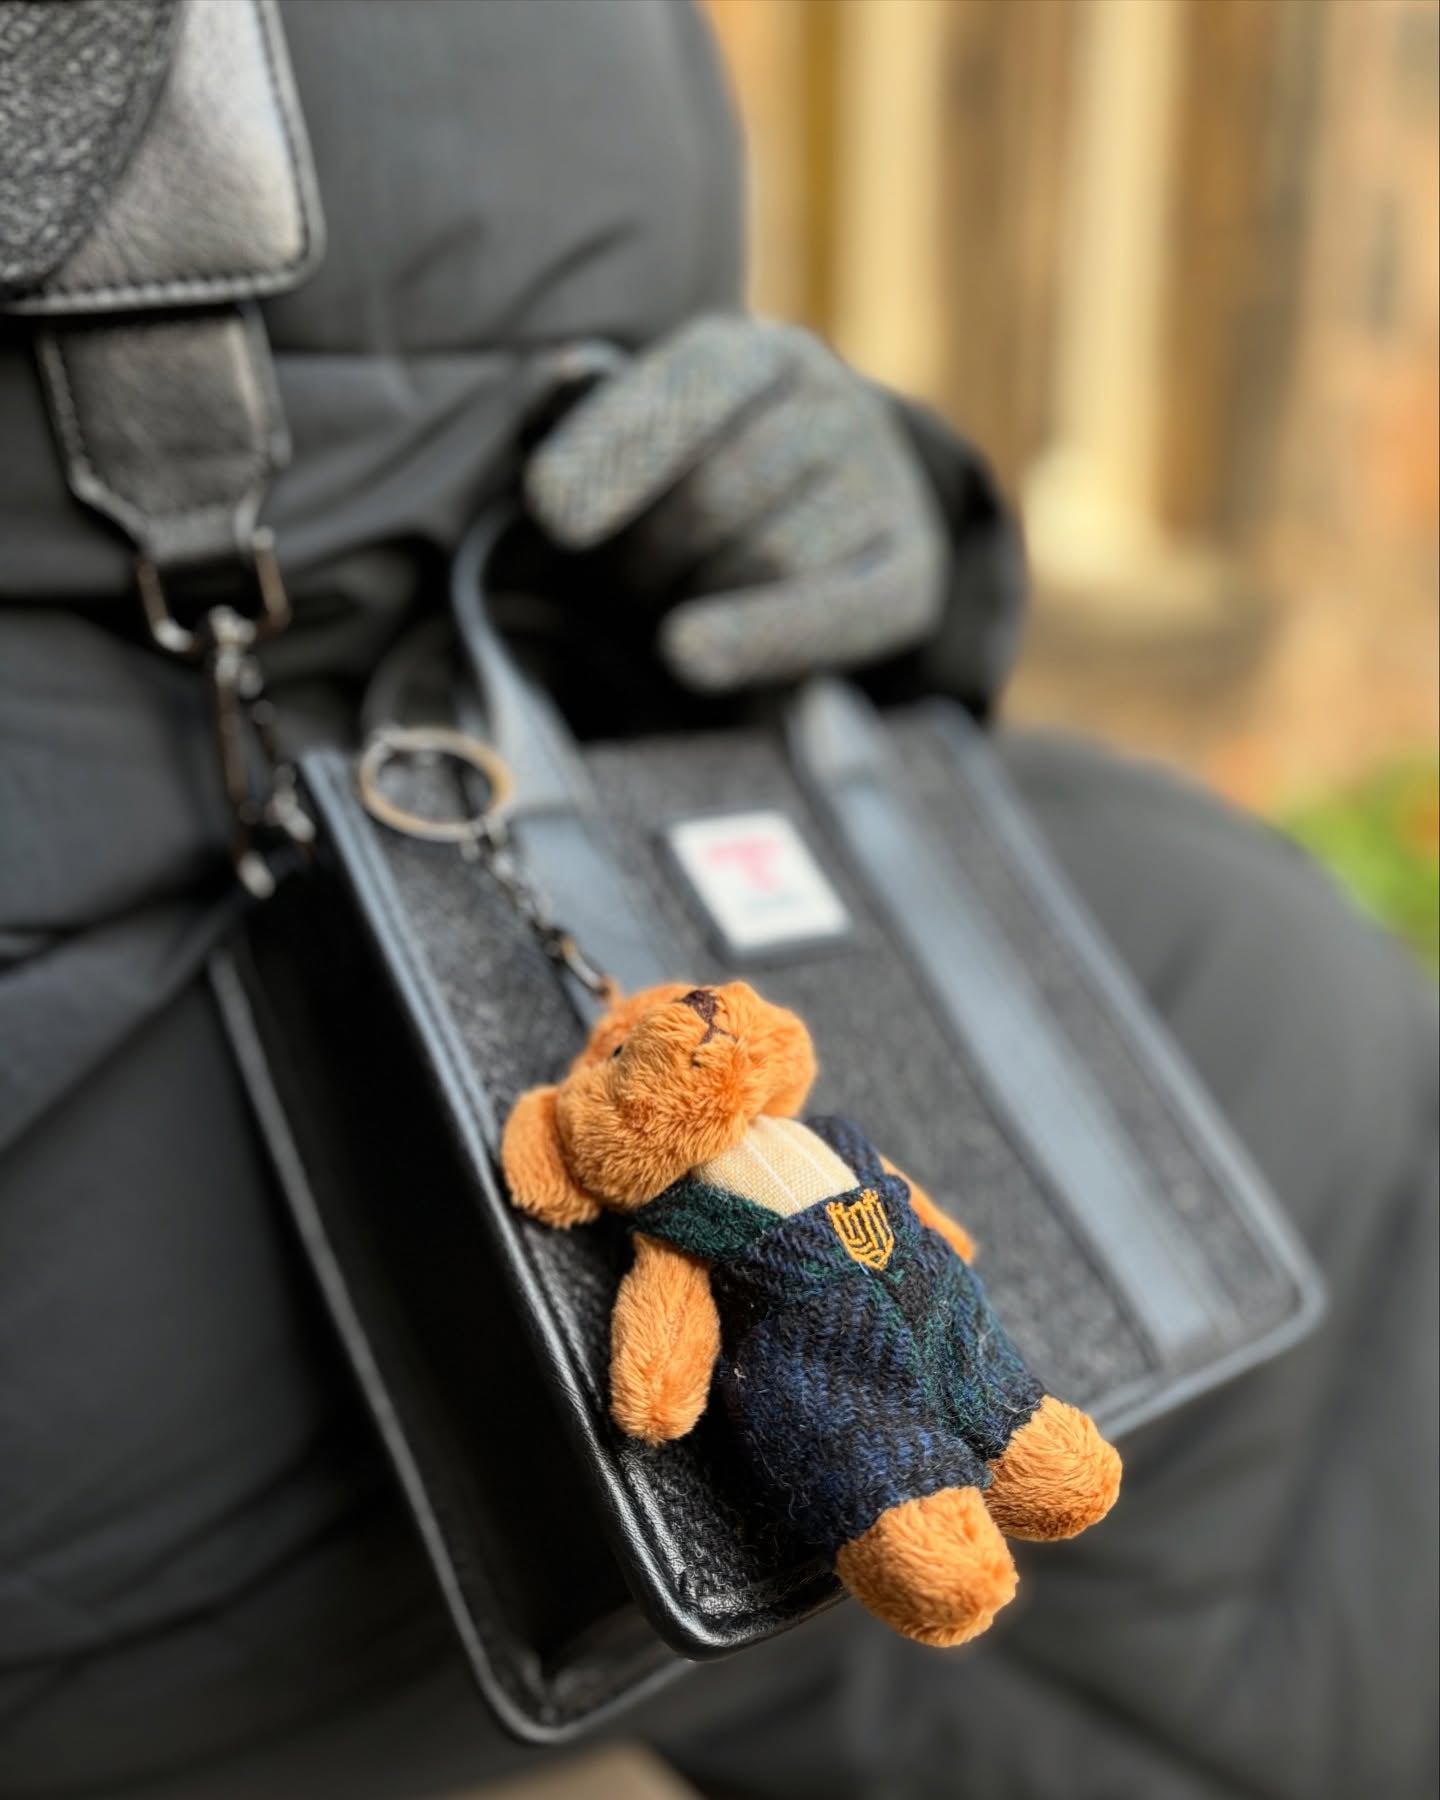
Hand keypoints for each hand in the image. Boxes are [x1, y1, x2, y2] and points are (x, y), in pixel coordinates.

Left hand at [524, 316, 946, 691]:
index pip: (688, 392)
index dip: (615, 452)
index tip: (551, 510)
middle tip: (627, 584)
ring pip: (767, 559)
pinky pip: (832, 614)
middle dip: (649, 556)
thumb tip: (562, 396)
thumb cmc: (706, 482)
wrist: (828, 521)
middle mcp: (834, 405)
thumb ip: (598, 420)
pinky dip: (756, 638)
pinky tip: (691, 655)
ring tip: (678, 611)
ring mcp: (881, 487)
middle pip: (716, 497)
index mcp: (759, 355)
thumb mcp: (653, 433)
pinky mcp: (910, 573)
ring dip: (699, 598)